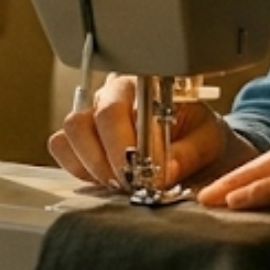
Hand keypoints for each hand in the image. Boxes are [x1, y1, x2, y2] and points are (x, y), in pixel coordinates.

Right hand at [46, 75, 242, 190]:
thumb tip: (163, 172)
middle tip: (131, 184)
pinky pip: (63, 152)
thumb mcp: (207, 139)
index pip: (112, 110)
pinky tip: (109, 179)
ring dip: (92, 167)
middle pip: (80, 123)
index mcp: (138, 85)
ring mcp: (90, 117)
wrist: (197, 142)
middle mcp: (108, 96)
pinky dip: (81, 170)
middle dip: (105, 162)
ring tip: (122, 184)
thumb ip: (187, 153)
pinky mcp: (80, 141)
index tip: (140, 174)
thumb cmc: (199, 133)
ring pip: (67, 138)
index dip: (122, 146)